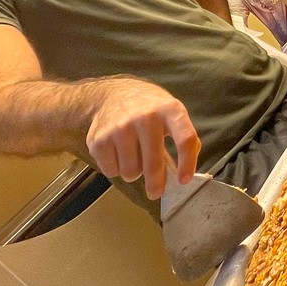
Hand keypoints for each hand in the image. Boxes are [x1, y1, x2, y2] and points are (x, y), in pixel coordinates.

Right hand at [85, 79, 199, 199]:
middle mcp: (146, 117)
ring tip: (134, 156)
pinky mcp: (99, 140)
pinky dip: (116, 169)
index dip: (187, 163)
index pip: (185, 139)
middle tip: (155, 192)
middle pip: (154, 164)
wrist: (112, 94)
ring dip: (133, 172)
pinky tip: (117, 153)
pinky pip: (111, 172)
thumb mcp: (172, 113)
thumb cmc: (149, 109)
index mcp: (170, 110)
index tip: (184, 181)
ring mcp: (120, 128)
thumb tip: (185, 172)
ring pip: (131, 172)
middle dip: (156, 184)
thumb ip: (183, 137)